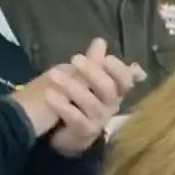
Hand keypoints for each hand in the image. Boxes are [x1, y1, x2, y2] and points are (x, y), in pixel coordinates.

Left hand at [46, 39, 144, 156]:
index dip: (118, 69)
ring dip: (72, 86)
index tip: (107, 58)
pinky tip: (49, 95)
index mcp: (112, 91)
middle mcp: (110, 106)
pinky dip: (62, 105)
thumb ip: (92, 61)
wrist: (54, 131)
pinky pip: (76, 117)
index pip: (125, 80)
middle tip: (75, 59)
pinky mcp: (84, 132)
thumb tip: (101, 41)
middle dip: (93, 72)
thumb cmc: (70, 100)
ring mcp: (98, 120)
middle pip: (109, 88)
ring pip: (91, 102)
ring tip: (53, 75)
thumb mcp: (79, 76)